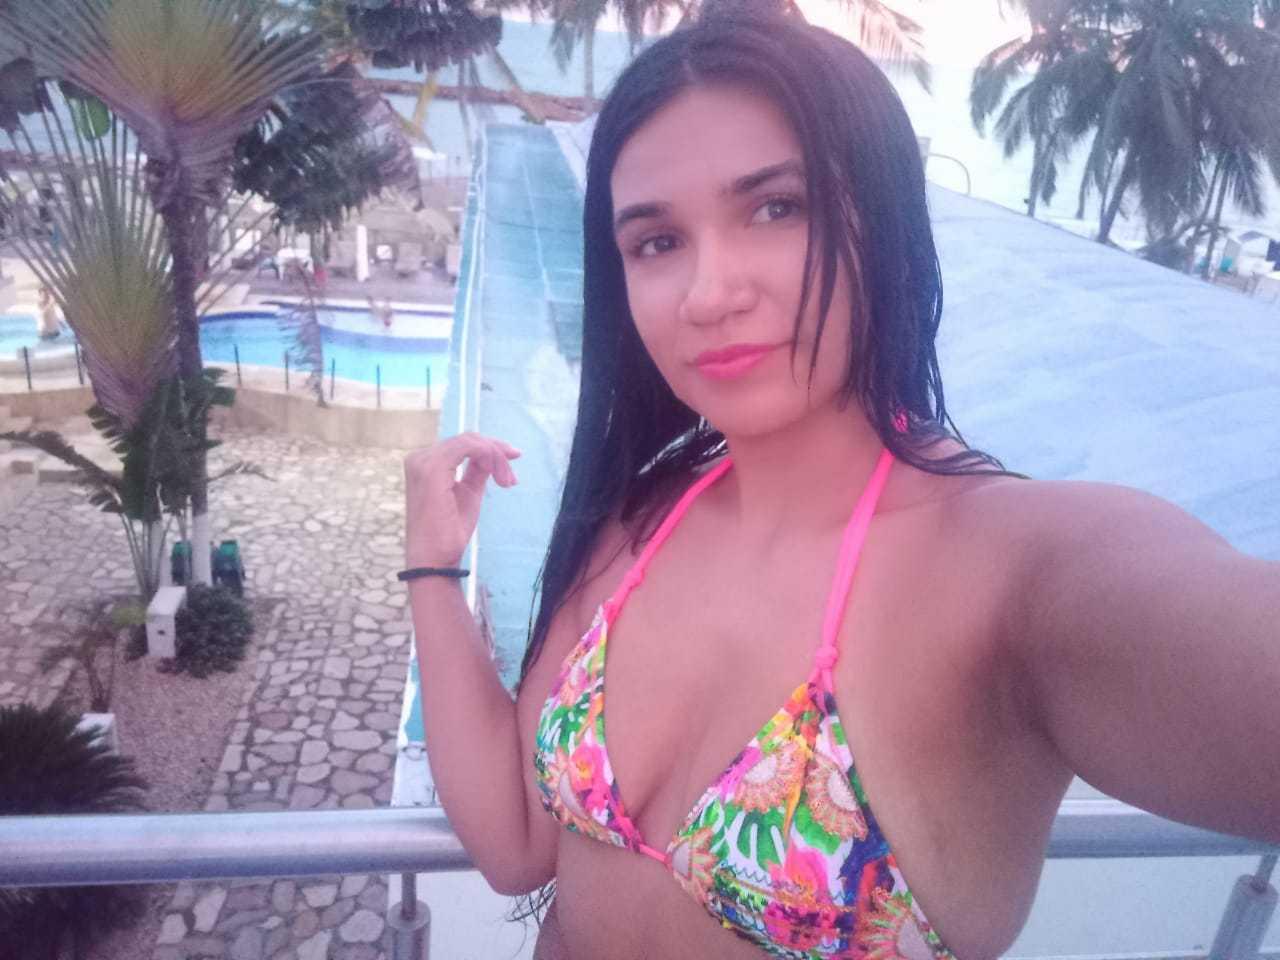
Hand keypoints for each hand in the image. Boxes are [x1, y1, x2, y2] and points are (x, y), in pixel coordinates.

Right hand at [404, 433, 520, 567]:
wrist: (435, 561)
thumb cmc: (449, 532)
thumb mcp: (468, 493)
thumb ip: (477, 470)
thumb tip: (492, 455)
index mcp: (424, 464)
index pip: (462, 444)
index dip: (491, 448)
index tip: (514, 459)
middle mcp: (419, 458)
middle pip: (468, 440)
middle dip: (497, 454)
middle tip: (511, 478)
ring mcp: (423, 462)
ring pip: (471, 441)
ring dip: (496, 457)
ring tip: (507, 481)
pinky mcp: (432, 468)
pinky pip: (468, 447)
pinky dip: (489, 456)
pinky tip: (498, 475)